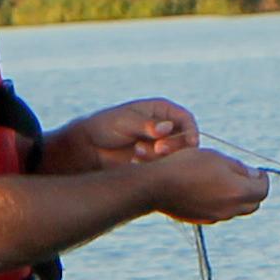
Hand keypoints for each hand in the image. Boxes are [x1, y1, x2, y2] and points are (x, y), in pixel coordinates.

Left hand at [44, 98, 199, 171]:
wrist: (88, 147)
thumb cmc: (105, 126)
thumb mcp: (126, 121)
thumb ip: (147, 125)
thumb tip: (166, 128)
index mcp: (162, 111)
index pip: (186, 120)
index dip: (190, 131)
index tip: (190, 141)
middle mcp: (164, 129)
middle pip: (186, 140)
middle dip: (175, 146)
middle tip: (159, 149)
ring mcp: (160, 146)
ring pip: (176, 156)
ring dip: (160, 157)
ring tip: (137, 153)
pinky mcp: (153, 163)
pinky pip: (162, 168)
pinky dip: (152, 166)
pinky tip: (133, 162)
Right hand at [153, 145, 269, 225]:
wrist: (156, 186)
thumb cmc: (187, 165)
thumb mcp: (216, 157)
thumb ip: (239, 167)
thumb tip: (254, 175)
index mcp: (238, 192)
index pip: (263, 190)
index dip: (263, 178)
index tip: (257, 171)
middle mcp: (230, 209)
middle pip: (253, 204)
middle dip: (253, 191)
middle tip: (244, 177)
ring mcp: (215, 217)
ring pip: (236, 210)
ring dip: (236, 197)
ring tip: (223, 182)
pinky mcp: (201, 220)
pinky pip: (219, 213)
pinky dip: (221, 203)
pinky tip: (207, 190)